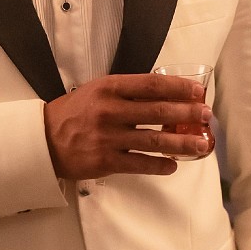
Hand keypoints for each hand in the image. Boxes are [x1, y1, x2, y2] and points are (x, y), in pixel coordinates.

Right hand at [43, 72, 211, 180]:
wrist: (44, 140)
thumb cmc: (75, 113)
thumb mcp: (97, 91)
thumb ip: (127, 92)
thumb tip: (166, 94)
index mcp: (109, 87)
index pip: (151, 84)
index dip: (178, 87)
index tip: (197, 91)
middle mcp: (110, 110)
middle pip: (158, 111)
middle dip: (187, 113)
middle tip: (206, 116)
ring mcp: (108, 137)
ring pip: (154, 140)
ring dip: (182, 143)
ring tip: (201, 144)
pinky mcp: (105, 161)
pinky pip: (140, 164)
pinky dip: (160, 165)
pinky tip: (174, 165)